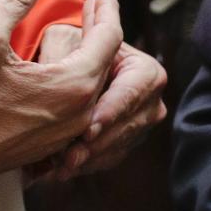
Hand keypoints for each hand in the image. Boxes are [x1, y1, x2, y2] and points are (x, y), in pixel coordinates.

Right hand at [0, 0, 122, 198]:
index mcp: (72, 87)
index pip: (108, 40)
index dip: (107, 10)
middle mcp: (79, 115)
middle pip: (105, 64)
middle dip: (103, 30)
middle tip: (98, 5)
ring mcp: (66, 134)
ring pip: (93, 89)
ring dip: (92, 56)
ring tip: (85, 33)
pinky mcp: (51, 145)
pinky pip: (79, 108)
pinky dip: (79, 80)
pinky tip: (65, 69)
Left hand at [41, 42, 166, 180]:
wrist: (76, 60)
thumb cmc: (71, 44)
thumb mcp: (66, 40)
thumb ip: (67, 53)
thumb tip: (70, 64)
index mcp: (147, 71)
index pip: (129, 95)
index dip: (108, 113)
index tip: (88, 130)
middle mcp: (152, 102)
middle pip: (124, 128)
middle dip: (95, 144)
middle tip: (67, 157)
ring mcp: (142, 126)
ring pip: (115, 147)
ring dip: (87, 159)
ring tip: (59, 165)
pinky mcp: (127, 142)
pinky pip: (108, 159)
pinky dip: (85, 164)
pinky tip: (61, 170)